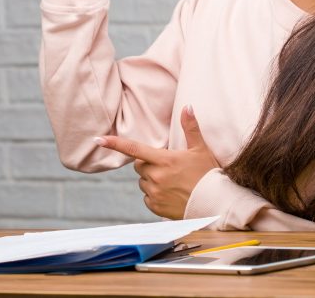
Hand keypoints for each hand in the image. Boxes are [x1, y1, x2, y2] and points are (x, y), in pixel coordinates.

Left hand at [95, 106, 220, 219]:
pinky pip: (147, 198)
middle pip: (140, 165)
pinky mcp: (156, 207)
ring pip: (143, 182)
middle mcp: (156, 177)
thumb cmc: (209, 175)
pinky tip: (172, 195)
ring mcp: (154, 193)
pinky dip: (155, 195)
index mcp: (164, 160)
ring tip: (174, 182)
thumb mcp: (201, 149)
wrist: (215, 204)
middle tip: (170, 166)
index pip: (133, 149)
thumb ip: (191, 128)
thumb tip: (187, 106)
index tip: (98, 140)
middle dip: (149, 163)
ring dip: (152, 180)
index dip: (114, 143)